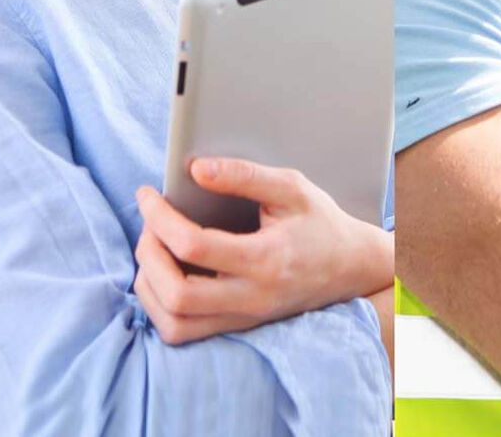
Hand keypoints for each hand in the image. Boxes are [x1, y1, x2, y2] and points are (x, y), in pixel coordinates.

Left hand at [132, 157, 388, 344]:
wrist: (351, 267)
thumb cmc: (320, 224)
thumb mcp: (292, 188)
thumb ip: (245, 175)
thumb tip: (197, 169)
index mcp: (266, 259)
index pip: (193, 245)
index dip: (159, 217)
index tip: (149, 195)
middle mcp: (252, 297)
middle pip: (176, 295)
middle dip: (149, 256)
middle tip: (150, 226)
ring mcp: (243, 318)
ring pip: (173, 323)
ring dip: (149, 286)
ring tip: (154, 250)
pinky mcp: (236, 326)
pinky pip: (182, 331)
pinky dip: (161, 305)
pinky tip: (165, 275)